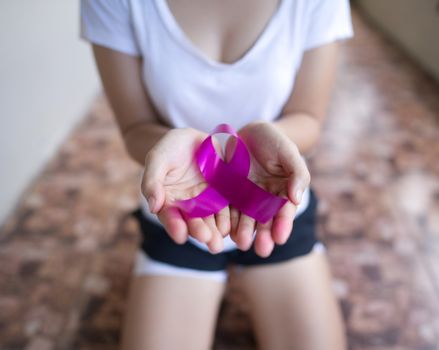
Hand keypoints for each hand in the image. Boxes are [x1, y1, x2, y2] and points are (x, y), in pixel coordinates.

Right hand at [141, 128, 229, 252]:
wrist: (192, 139)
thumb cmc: (169, 149)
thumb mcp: (157, 159)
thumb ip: (152, 181)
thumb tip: (153, 206)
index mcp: (169, 201)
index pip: (170, 216)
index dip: (174, 226)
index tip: (180, 236)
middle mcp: (188, 206)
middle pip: (193, 222)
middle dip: (200, 232)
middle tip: (208, 241)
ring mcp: (207, 200)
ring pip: (212, 218)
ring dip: (216, 231)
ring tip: (220, 242)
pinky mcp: (224, 193)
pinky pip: (228, 206)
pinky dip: (230, 217)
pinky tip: (233, 226)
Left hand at [226, 121, 310, 256]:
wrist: (249, 131)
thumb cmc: (274, 141)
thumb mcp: (288, 152)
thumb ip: (296, 174)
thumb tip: (297, 199)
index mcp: (283, 192)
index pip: (284, 211)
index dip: (282, 225)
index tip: (280, 238)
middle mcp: (264, 199)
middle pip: (265, 220)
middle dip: (263, 236)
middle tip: (261, 250)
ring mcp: (245, 197)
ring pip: (245, 218)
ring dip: (244, 232)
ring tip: (241, 243)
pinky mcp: (227, 192)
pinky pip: (226, 208)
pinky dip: (225, 219)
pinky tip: (223, 230)